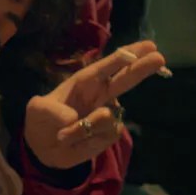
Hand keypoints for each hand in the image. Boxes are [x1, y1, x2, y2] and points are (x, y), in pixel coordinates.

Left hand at [24, 41, 165, 169]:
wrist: (43, 148)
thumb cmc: (41, 121)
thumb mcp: (36, 111)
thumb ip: (51, 110)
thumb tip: (74, 119)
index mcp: (84, 82)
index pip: (107, 66)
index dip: (126, 56)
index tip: (147, 46)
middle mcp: (100, 95)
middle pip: (125, 79)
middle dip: (141, 68)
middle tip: (160, 57)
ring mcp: (107, 114)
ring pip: (108, 117)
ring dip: (83, 129)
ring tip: (64, 135)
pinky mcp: (109, 134)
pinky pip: (106, 136)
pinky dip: (87, 141)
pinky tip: (76, 142)